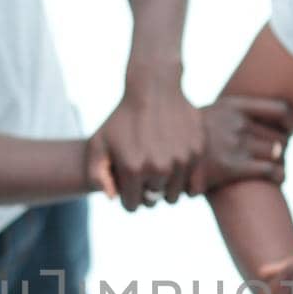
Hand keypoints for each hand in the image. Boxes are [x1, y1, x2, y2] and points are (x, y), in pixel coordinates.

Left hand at [88, 76, 204, 210]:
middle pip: (152, 201)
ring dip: (165, 189)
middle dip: (145, 192)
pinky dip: (183, 182)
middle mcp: (158, 168)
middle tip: (142, 174)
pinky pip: (192, 186)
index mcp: (132, 169)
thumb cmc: (122, 118)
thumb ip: (96, 175)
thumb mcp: (98, 143)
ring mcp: (180, 161)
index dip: (127, 197)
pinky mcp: (196, 153)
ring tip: (156, 172)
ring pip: (173, 196)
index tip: (127, 184)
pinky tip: (173, 169)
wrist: (154, 88)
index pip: (131, 205)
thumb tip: (112, 199)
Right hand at [188, 95, 292, 194]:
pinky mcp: (232, 166)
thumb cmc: (183, 139)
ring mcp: (235, 143)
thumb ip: (227, 116)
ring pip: (278, 152)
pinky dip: (280, 176)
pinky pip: (271, 171)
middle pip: (280, 135)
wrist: (160, 155)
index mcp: (233, 106)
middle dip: (283, 148)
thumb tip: (248, 121)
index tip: (290, 129)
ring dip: (281, 162)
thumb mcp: (204, 117)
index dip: (292, 120)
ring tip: (278, 169)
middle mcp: (237, 122)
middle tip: (277, 156)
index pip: (279, 109)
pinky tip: (278, 180)